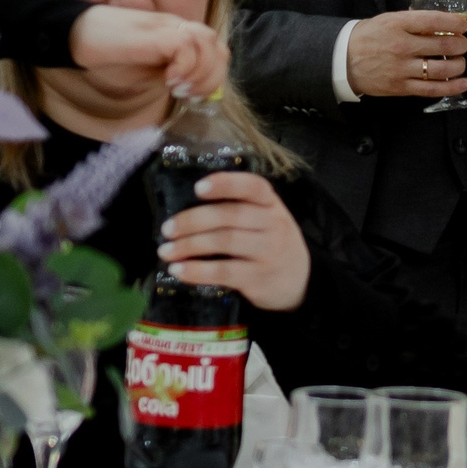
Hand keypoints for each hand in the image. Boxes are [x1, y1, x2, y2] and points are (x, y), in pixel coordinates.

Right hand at [69, 6, 227, 98]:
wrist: (75, 35)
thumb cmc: (109, 53)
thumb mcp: (146, 69)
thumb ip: (170, 73)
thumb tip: (191, 89)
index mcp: (176, 34)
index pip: (215, 49)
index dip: (214, 75)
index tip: (193, 95)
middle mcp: (175, 26)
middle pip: (216, 45)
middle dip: (211, 76)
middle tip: (188, 94)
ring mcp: (163, 26)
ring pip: (206, 41)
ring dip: (199, 71)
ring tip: (177, 86)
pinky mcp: (149, 33)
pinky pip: (182, 44)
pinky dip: (184, 65)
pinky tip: (168, 79)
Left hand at [155, 172, 309, 310]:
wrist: (300, 283)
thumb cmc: (270, 244)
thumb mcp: (266, 220)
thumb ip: (239, 209)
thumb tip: (185, 207)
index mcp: (271, 204)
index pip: (253, 187)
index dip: (225, 184)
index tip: (198, 188)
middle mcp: (274, 225)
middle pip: (230, 216)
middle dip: (192, 221)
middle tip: (167, 229)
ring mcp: (268, 252)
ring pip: (224, 242)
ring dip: (189, 246)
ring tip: (166, 251)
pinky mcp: (259, 278)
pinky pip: (224, 272)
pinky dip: (197, 271)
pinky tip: (179, 271)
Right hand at [346, 11, 466, 98]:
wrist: (342, 60)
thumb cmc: (368, 37)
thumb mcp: (388, 20)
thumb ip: (413, 21)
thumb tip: (442, 22)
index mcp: (398, 24)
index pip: (434, 21)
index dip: (454, 24)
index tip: (463, 26)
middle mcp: (401, 46)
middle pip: (443, 46)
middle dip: (460, 45)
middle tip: (462, 44)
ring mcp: (402, 69)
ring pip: (442, 69)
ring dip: (459, 65)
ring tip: (460, 61)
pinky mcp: (401, 87)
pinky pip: (432, 89)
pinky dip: (452, 87)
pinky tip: (465, 83)